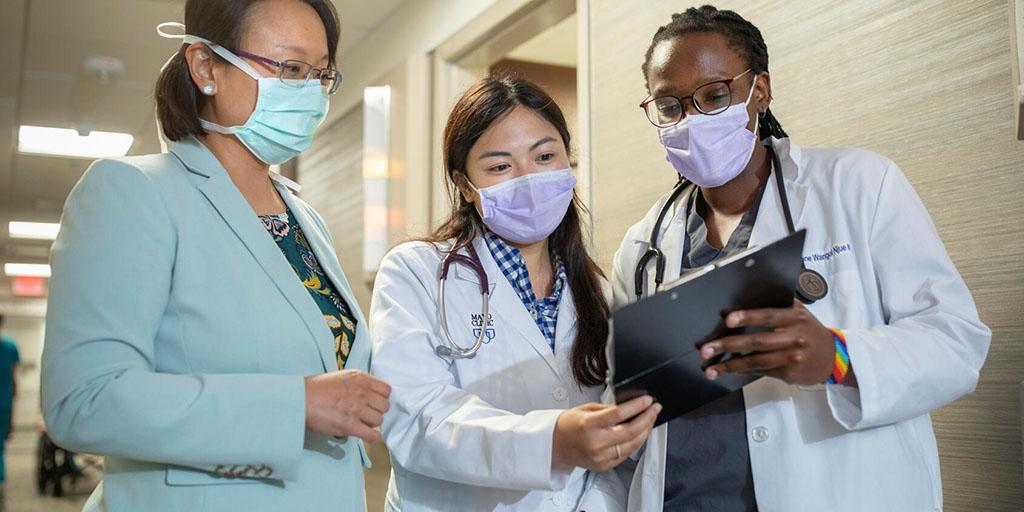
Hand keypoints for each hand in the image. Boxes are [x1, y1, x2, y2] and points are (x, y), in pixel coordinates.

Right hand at [304, 370, 390, 442]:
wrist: (300, 399)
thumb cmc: (315, 389)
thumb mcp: (341, 376)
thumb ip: (357, 383)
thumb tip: (368, 392)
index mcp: (360, 378)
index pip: (386, 390)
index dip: (382, 398)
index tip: (375, 402)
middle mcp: (361, 392)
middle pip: (384, 406)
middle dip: (377, 411)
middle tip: (367, 414)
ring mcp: (356, 409)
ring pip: (379, 420)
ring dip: (372, 424)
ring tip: (361, 423)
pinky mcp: (350, 425)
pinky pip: (372, 435)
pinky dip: (371, 437)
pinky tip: (365, 435)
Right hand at [551, 395, 660, 471]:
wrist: (555, 445)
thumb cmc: (568, 425)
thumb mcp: (586, 409)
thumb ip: (608, 409)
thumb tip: (629, 406)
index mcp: (589, 425)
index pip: (619, 414)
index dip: (637, 406)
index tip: (647, 401)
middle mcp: (596, 442)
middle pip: (630, 431)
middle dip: (647, 418)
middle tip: (655, 409)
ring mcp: (601, 456)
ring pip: (632, 445)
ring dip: (645, 431)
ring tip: (650, 420)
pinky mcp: (604, 466)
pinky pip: (626, 454)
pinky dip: (636, 443)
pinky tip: (639, 434)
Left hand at [700, 300, 835, 385]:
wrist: (834, 358)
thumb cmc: (810, 331)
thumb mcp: (800, 314)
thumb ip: (779, 306)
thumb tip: (746, 297)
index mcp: (795, 318)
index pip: (768, 315)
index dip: (748, 317)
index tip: (728, 319)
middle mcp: (794, 337)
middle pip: (757, 341)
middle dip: (728, 345)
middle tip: (706, 349)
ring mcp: (792, 357)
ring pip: (756, 361)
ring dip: (730, 365)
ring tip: (710, 368)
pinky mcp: (789, 373)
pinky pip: (761, 371)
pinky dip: (742, 370)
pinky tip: (726, 371)